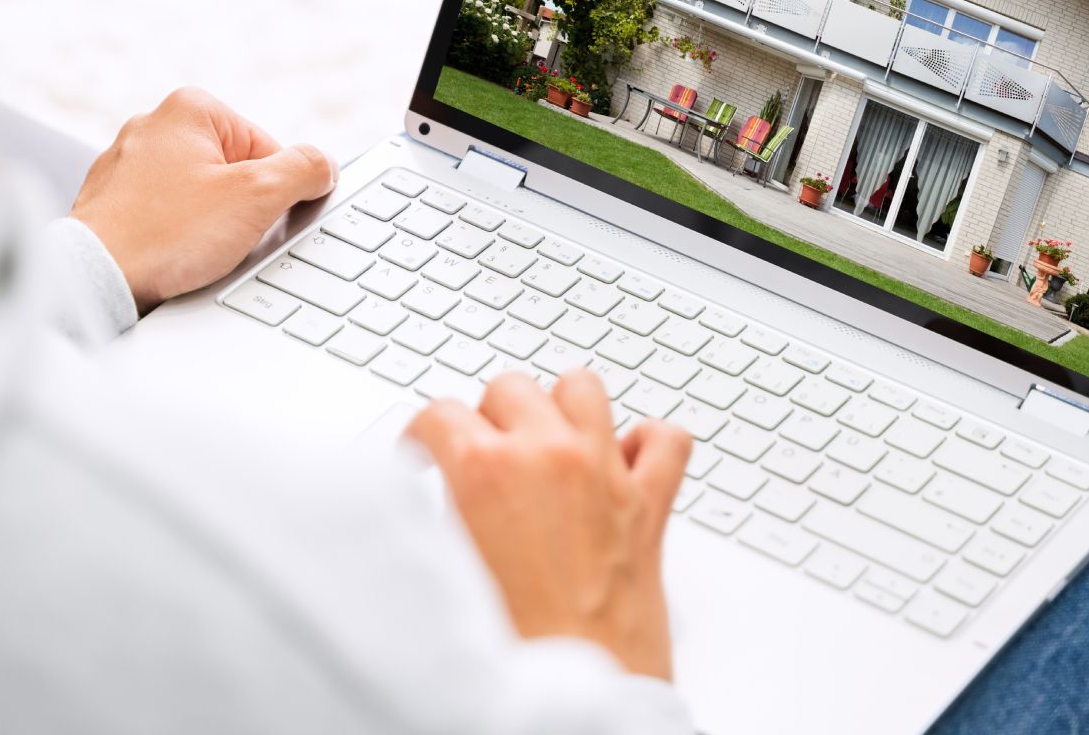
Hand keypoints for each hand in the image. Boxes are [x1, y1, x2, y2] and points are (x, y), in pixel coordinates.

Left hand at [71, 87, 336, 310]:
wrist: (94, 281)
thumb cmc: (166, 235)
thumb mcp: (258, 196)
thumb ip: (305, 170)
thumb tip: (324, 166)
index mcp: (191, 108)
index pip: (270, 151)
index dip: (275, 193)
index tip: (258, 219)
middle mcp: (155, 125)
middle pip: (237, 171)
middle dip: (241, 208)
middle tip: (224, 235)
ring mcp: (129, 162)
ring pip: (203, 195)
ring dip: (211, 224)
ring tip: (193, 248)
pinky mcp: (114, 198)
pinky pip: (170, 214)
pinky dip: (178, 235)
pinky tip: (172, 254)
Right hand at [406, 370, 690, 679]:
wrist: (580, 708)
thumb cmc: (514, 652)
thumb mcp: (450, 567)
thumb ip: (447, 510)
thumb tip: (444, 485)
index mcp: (486, 471)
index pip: (440, 411)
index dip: (423, 436)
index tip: (424, 452)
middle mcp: (549, 457)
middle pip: (510, 386)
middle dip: (489, 416)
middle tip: (482, 452)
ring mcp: (604, 473)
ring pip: (583, 387)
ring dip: (561, 407)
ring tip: (547, 438)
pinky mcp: (650, 503)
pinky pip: (666, 438)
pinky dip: (646, 441)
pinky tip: (623, 460)